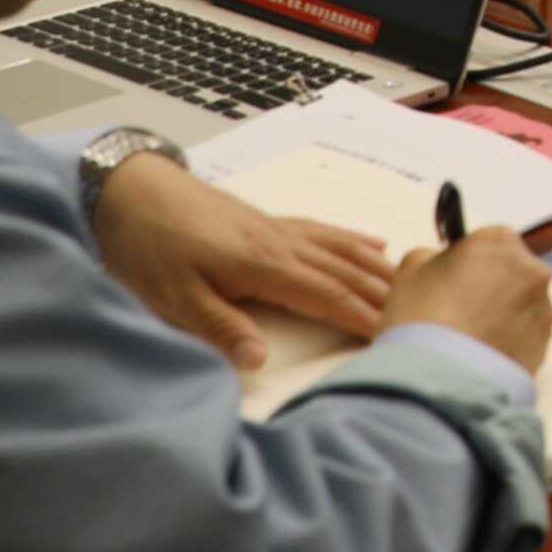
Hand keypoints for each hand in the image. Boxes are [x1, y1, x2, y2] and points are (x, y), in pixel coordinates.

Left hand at [88, 153, 396, 370]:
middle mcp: (281, 244)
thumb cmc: (149, 247)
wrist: (130, 191)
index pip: (327, 297)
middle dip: (384, 296)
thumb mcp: (173, 298)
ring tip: (411, 286)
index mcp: (264, 266)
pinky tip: (373, 243)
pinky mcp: (267, 221)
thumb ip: (220, 328)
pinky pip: (325, 230)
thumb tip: (261, 361)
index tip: (396, 338)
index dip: (363, 318)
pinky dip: (354, 239)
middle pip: (345, 272)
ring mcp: (277, 228)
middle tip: (422, 318)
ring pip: (342, 249)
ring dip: (378, 268)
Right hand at [382, 229, 551, 373]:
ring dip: (503, 317)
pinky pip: (526, 338)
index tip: (453, 283)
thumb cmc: (420, 315)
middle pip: (512, 273)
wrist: (438, 378)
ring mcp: (543, 309)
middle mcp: (532, 270)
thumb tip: (444, 261)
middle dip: (491, 288)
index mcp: (500, 242)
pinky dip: (509, 344)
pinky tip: (482, 358)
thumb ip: (432, 256)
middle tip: (460, 315)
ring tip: (470, 342)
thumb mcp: (410, 270)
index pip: (490, 242)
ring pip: (522, 306)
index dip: (470, 262)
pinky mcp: (546, 346)